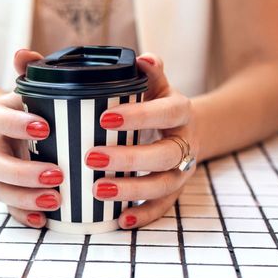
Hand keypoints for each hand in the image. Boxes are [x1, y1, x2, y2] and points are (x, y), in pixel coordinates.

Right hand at [0, 49, 60, 227]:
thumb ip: (30, 69)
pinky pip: (9, 209)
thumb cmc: (31, 107)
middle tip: (57, 174)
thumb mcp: (31, 87)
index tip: (44, 126)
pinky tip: (43, 220)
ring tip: (57, 201)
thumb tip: (23, 53)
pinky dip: (23, 215)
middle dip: (23, 172)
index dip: (14, 123)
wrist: (16, 128)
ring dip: (25, 197)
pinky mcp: (10, 191)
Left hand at [87, 53, 199, 228]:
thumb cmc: (157, 104)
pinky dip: (143, 215)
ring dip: (131, 190)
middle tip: (91, 157)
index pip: (165, 112)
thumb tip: (142, 57)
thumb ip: (146, 72)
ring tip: (97, 189)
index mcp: (179, 111)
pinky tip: (119, 220)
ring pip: (163, 184)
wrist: (186, 129)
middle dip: (128, 159)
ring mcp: (181, 170)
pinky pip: (163, 207)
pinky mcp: (174, 191)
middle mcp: (184, 142)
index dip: (139, 116)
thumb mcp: (155, 85)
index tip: (104, 117)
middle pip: (163, 155)